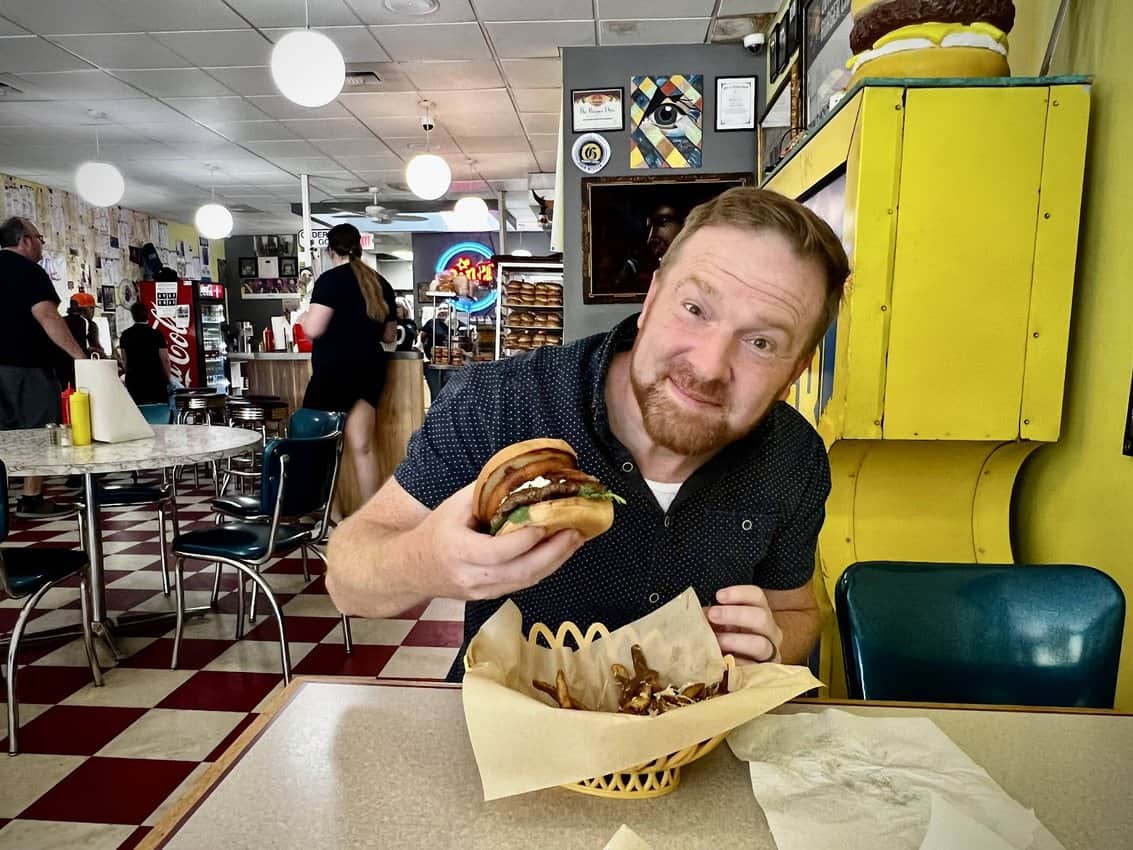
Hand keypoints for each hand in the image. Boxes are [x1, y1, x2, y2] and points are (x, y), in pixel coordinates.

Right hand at [415, 483, 585, 601]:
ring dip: (555, 561)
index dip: (526, 538)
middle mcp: (471, 576)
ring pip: (526, 581)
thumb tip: (522, 478)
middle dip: (554, 552)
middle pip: (521, 571)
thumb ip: (485, 493)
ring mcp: (481, 591)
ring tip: (575, 540)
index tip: (548, 519)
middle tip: (575, 531)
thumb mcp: (453, 506)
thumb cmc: (434, 532)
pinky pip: (522, 584)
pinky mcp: (490, 597)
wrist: (411, 570)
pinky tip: (558, 552)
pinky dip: (544, 567)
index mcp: (457, 550)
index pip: (498, 551)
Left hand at [706, 585, 782, 663]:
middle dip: (735, 614)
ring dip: (735, 641)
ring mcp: (771, 653)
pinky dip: (737, 663)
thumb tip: (699, 614)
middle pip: (761, 617)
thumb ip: (713, 617)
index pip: (757, 596)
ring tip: (717, 641)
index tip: (718, 596)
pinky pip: (754, 667)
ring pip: (761, 644)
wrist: (732, 670)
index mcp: (760, 613)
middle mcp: (770, 631)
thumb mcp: (720, 625)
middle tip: (713, 615)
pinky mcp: (764, 672)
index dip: (739, 593)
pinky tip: (723, 660)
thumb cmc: (725, 640)